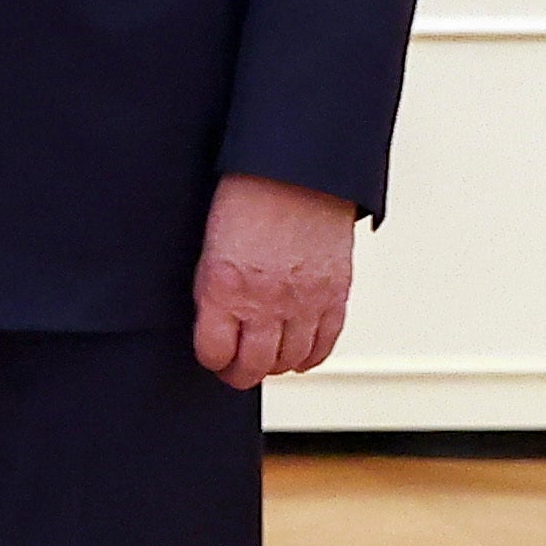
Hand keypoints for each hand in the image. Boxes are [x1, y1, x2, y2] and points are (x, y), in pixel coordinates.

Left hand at [194, 172, 356, 386]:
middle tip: (236, 369)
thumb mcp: (210, 247)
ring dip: (275, 365)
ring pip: (290, 361)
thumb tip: (215, 328)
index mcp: (225, 287)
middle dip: (240, 374)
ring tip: (267, 357)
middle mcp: (265, 301)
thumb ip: (213, 294)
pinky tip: (299, 352)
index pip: (214, 353)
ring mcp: (304, 301)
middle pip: (253, 367)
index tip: (213, 355)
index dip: (211, 359)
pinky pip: (324, 345)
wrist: (297, 171)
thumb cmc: (250, 198)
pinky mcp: (335, 295)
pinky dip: (310, 355)